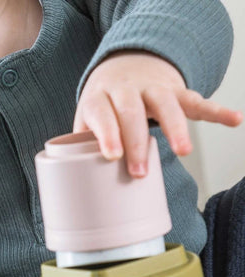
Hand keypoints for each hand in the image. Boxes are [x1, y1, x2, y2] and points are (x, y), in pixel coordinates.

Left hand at [73, 50, 242, 177]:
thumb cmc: (103, 104)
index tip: (112, 156)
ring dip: (175, 127)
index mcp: (99, 97)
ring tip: (184, 152)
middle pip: (131, 110)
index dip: (107, 133)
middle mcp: (125, 88)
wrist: (121, 68)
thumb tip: (78, 178)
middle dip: (137, 142)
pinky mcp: (174, 90)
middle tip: (139, 172)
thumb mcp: (86, 119)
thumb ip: (82, 143)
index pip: (101, 113)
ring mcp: (151, 87)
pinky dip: (215, 109)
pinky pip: (195, 98)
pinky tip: (233, 120)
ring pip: (165, 102)